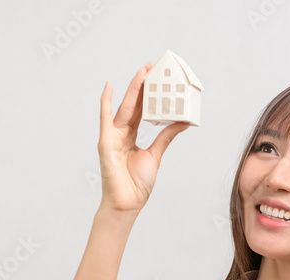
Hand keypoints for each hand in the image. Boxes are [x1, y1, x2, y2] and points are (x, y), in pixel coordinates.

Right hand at [97, 63, 189, 214]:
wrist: (127, 202)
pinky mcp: (106, 142)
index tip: (157, 78)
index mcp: (131, 137)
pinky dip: (106, 102)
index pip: (140, 110)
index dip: (148, 95)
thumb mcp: (156, 154)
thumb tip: (183, 121)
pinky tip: (109, 86)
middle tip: (151, 67)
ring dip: (132, 88)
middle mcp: (120, 134)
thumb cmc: (137, 184)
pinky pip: (105, 118)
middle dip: (142, 85)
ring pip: (124, 108)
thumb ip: (167, 135)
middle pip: (133, 105)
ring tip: (142, 71)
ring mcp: (112, 136)